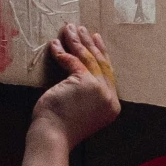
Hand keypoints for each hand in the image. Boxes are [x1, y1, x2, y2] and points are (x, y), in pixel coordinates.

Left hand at [31, 25, 120, 148]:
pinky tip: (55, 44)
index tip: (96, 40)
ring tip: (70, 28)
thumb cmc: (61, 127)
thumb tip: (81, 74)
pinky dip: (62, 51)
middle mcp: (110, 97)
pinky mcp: (85, 83)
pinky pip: (73, 61)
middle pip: (101, 63)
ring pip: (88, 58)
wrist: (53, 137)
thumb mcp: (82, 109)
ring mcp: (99, 90)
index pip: (108, 73)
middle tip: (83, 29)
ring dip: (77, 41)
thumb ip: (88, 94)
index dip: (101, 54)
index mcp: (112, 105)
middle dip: (90, 43)